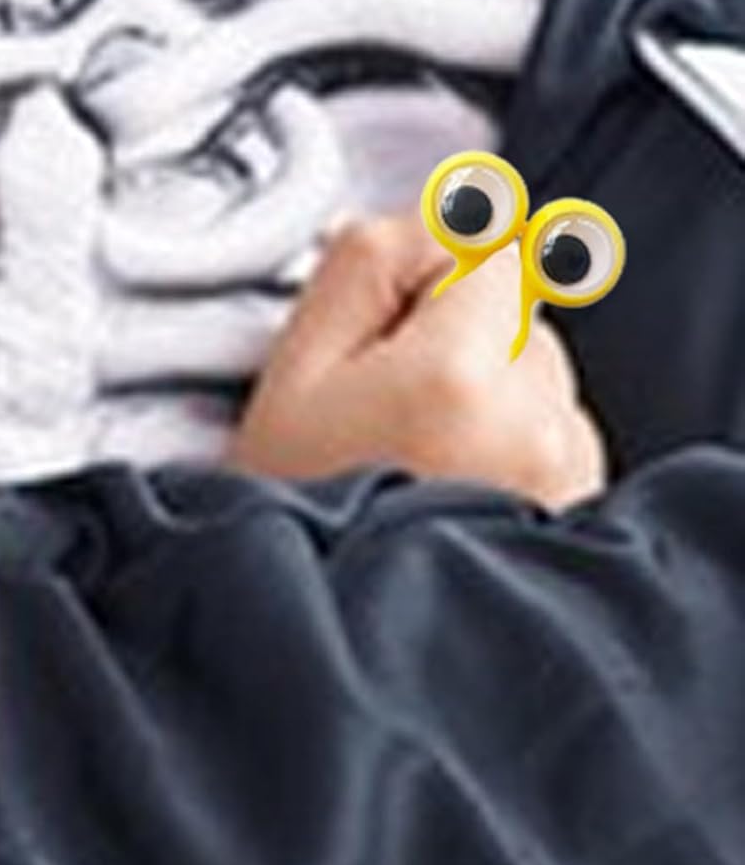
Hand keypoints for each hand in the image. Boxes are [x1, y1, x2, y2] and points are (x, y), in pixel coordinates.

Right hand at [231, 214, 605, 508]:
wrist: (328, 637)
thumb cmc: (298, 523)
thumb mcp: (288, 378)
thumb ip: (359, 269)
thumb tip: (417, 227)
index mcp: (459, 374)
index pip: (488, 249)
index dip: (425, 277)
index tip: (383, 327)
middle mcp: (536, 422)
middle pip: (515, 314)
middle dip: (453, 339)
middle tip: (379, 407)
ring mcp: (566, 473)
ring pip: (537, 378)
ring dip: (483, 395)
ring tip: (408, 457)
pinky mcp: (577, 511)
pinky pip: (553, 437)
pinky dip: (507, 446)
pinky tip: (443, 486)